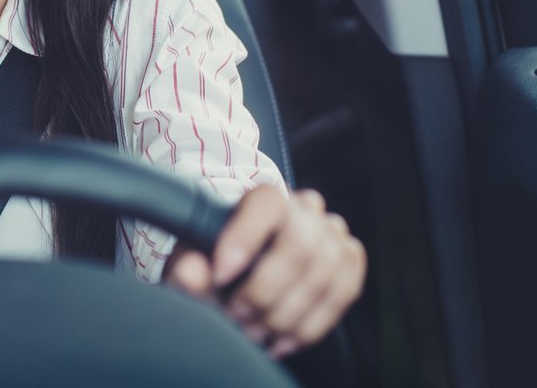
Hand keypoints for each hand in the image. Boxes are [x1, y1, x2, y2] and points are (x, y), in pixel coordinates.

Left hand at [165, 185, 365, 359]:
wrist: (246, 269)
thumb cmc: (215, 261)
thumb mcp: (192, 262)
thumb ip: (187, 267)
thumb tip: (192, 274)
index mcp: (264, 197)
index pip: (267, 203)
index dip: (245, 239)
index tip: (219, 275)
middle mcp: (305, 209)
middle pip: (300, 247)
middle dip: (266, 291)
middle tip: (237, 315)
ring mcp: (332, 233)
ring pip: (323, 275)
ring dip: (286, 315)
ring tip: (255, 333)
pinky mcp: (349, 259)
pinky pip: (343, 294)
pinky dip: (311, 326)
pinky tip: (282, 340)